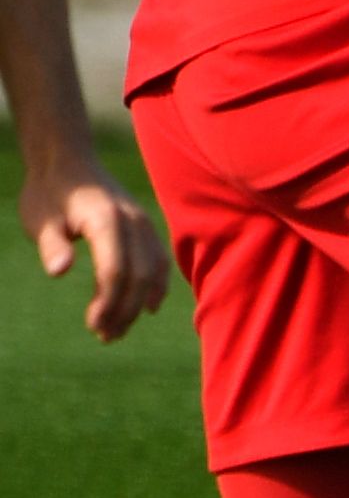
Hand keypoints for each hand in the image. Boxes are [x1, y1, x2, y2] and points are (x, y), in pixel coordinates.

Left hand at [19, 154, 170, 342]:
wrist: (68, 162)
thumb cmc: (49, 193)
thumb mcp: (40, 219)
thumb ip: (52, 244)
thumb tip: (59, 271)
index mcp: (106, 219)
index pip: (116, 270)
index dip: (108, 302)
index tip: (94, 326)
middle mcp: (133, 221)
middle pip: (139, 274)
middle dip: (125, 309)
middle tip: (105, 336)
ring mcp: (143, 223)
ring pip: (153, 270)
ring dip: (138, 302)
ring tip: (119, 329)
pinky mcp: (145, 227)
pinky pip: (159, 259)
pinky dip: (156, 285)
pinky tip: (148, 306)